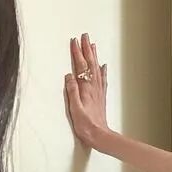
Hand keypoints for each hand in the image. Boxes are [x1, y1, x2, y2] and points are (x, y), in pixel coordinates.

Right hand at [64, 33, 109, 148]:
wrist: (100, 136)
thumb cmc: (86, 125)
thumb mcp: (75, 109)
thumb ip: (72, 91)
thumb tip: (69, 75)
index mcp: (86, 89)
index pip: (81, 66)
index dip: (77, 53)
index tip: (74, 41)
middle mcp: (94, 87)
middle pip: (90, 64)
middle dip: (87, 49)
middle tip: (85, 36)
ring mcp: (99, 91)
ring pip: (97, 69)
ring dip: (94, 56)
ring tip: (93, 44)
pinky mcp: (101, 96)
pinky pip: (103, 79)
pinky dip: (102, 70)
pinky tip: (103, 65)